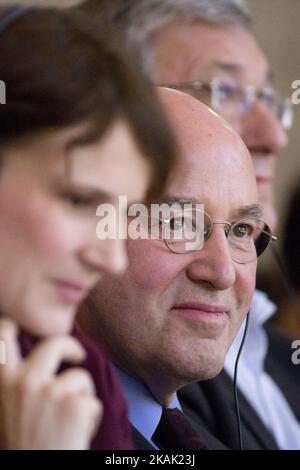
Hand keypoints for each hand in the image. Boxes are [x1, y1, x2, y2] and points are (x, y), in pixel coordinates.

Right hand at [0, 319, 101, 448]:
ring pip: (80, 377)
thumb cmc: (24, 445)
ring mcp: (52, 391)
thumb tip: (32, 360)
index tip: (23, 326)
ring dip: (81, 396)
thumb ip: (15, 382)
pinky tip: (76, 434)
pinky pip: (93, 402)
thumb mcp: (6, 409)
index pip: (3, 334)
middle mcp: (26, 380)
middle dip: (70, 347)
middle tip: (76, 356)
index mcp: (4, 380)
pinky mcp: (77, 404)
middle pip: (56, 343)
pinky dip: (90, 417)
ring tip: (70, 422)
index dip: (14, 324)